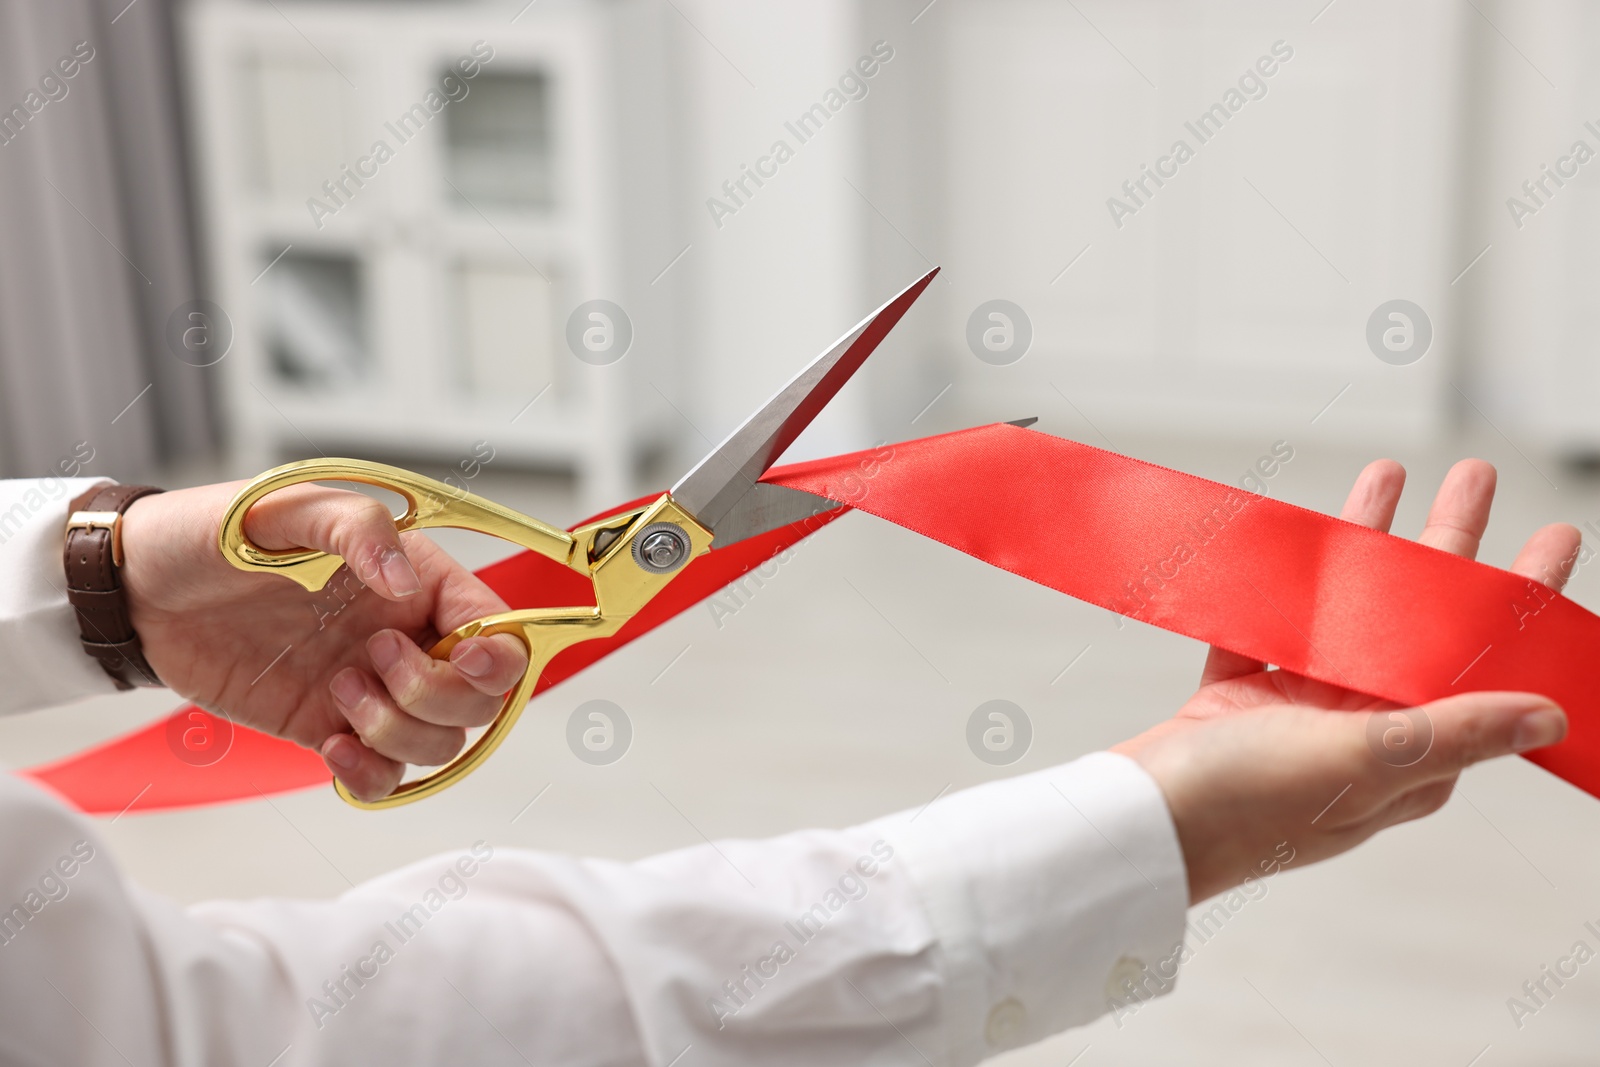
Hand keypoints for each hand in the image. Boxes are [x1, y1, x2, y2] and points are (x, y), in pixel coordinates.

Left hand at [118, 481, 529, 801]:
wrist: (139, 587)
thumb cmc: (217, 531)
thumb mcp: (290, 506)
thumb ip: (359, 529)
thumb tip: (404, 581)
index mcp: (420, 579)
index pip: (499, 629)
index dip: (499, 657)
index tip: (464, 659)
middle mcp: (409, 637)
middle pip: (479, 700)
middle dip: (435, 696)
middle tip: (370, 659)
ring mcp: (372, 688)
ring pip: (438, 744)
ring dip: (398, 733)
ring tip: (337, 692)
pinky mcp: (329, 728)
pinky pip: (384, 777)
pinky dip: (373, 778)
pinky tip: (334, 751)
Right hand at [1116, 459, 1579, 902]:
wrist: (1142, 815)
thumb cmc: (1248, 808)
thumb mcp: (1364, 764)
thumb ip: (1454, 732)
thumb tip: (1549, 714)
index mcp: (1411, 756)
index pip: (1485, 667)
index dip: (1520, 602)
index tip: (1554, 539)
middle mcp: (1366, 727)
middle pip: (1423, 622)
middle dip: (1451, 544)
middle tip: (1472, 478)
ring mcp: (1304, 703)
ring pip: (1350, 608)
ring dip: (1371, 541)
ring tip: (1388, 475)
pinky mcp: (1246, 685)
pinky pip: (1277, 614)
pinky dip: (1288, 572)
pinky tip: (1302, 529)